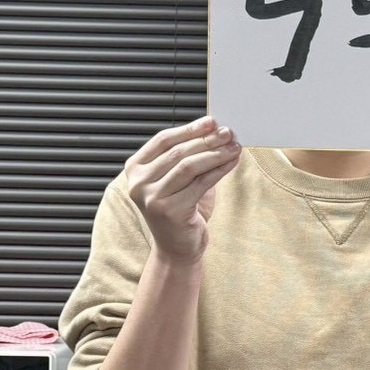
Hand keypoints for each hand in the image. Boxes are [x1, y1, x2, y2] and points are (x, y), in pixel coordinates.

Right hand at [124, 116, 241, 263]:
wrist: (177, 248)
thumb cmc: (180, 211)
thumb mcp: (179, 180)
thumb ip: (188, 156)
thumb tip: (215, 132)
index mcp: (135, 169)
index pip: (163, 140)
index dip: (189, 129)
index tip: (211, 121)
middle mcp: (138, 183)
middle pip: (177, 152)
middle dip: (206, 140)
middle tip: (228, 133)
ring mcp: (152, 198)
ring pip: (189, 166)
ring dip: (215, 154)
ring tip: (233, 146)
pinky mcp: (170, 211)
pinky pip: (200, 184)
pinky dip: (219, 170)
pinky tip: (231, 162)